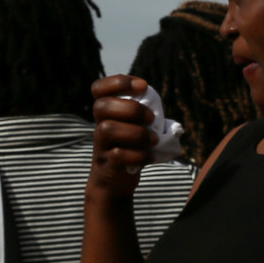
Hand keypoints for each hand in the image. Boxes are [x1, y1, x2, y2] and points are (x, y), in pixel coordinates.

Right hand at [89, 75, 157, 199]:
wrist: (114, 180)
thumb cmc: (130, 148)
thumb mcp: (136, 127)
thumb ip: (145, 116)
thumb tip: (165, 118)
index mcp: (108, 112)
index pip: (98, 88)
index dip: (118, 82)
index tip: (143, 86)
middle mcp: (99, 125)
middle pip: (102, 106)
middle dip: (132, 109)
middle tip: (151, 118)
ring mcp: (101, 144)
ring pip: (107, 129)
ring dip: (137, 133)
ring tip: (153, 140)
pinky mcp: (107, 163)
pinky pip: (118, 155)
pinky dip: (139, 155)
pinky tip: (149, 157)